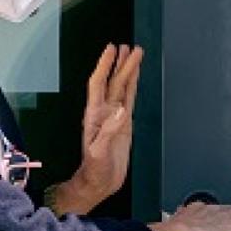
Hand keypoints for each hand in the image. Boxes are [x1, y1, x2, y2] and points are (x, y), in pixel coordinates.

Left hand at [62, 44, 142, 212]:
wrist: (100, 183)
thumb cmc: (94, 169)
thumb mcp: (98, 151)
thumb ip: (109, 130)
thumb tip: (121, 110)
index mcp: (94, 114)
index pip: (99, 83)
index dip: (105, 66)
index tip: (111, 50)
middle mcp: (104, 112)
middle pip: (113, 81)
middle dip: (121, 64)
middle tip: (130, 48)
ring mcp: (114, 117)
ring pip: (123, 88)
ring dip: (128, 71)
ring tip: (134, 54)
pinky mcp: (124, 124)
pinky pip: (130, 100)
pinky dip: (133, 86)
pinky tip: (136, 77)